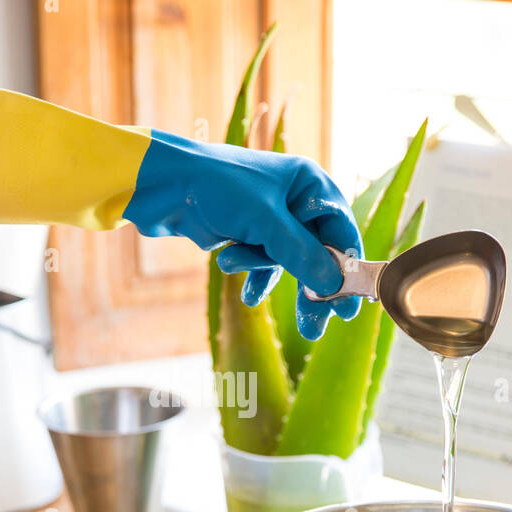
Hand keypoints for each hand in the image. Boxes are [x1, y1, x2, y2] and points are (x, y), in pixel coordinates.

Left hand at [122, 131, 361, 339]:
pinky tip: (248, 296)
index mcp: (309, 185)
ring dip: (269, 276)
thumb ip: (302, 254)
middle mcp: (295, 199)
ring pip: (287, 259)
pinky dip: (254, 274)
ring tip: (251, 297)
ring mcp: (271, 216)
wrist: (162, 183)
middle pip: (317, 252)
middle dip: (311, 289)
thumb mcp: (265, 223)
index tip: (349, 309)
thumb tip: (335, 285)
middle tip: (314, 328)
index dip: (347, 271)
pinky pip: (262, 260)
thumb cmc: (217, 188)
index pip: (341, 232)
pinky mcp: (248, 231)